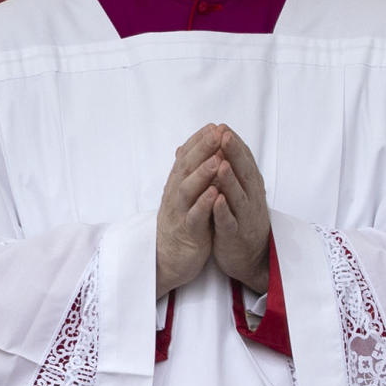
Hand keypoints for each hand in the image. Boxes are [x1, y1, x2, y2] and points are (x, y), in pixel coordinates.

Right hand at [155, 127, 222, 296]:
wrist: (168, 260)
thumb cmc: (181, 225)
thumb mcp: (184, 197)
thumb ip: (187, 175)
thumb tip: (187, 150)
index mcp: (177, 186)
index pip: (186, 158)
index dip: (199, 142)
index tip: (214, 125)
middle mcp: (175, 196)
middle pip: (186, 168)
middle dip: (202, 149)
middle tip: (216, 132)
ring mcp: (180, 213)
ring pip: (188, 190)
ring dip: (203, 173)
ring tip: (217, 159)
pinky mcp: (187, 232)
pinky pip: (195, 216)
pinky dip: (204, 204)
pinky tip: (215, 194)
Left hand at [205, 127, 272, 290]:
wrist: (252, 257)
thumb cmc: (241, 220)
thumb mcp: (238, 192)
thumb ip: (230, 171)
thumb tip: (217, 145)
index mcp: (250, 187)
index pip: (244, 162)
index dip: (235, 145)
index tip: (223, 126)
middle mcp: (251, 199)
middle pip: (243, 173)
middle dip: (234, 154)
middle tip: (225, 136)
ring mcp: (244, 217)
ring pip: (237, 196)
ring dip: (229, 180)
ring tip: (221, 164)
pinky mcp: (235, 235)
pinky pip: (229, 221)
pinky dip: (223, 211)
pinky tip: (217, 200)